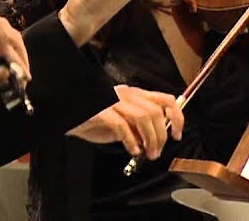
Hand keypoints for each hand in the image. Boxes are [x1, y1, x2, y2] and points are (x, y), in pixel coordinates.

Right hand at [67, 84, 183, 158]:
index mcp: (135, 94)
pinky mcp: (101, 111)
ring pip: (143, 117)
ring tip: (148, 154)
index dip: (177, 117)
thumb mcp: (123, 122)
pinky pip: (122, 126)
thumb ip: (139, 126)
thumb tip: (157, 139)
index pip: (165, 99)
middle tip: (157, 152)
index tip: (177, 135)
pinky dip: (131, 141)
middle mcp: (126, 94)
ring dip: (150, 139)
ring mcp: (113, 101)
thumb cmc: (96, 120)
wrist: (71, 116)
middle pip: (155, 111)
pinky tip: (132, 150)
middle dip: (161, 135)